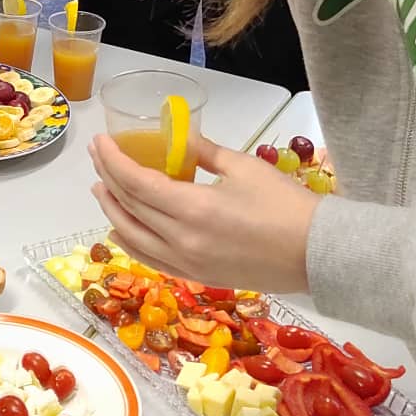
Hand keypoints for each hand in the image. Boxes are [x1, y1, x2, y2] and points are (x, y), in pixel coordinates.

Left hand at [89, 133, 319, 292]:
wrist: (318, 254)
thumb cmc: (286, 205)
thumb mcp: (243, 167)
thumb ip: (204, 153)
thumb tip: (178, 138)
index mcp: (193, 209)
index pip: (137, 183)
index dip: (114, 161)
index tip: (99, 142)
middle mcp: (182, 240)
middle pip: (130, 208)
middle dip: (108, 180)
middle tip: (97, 158)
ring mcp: (188, 263)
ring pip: (134, 237)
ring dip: (112, 212)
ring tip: (101, 190)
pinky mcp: (198, 276)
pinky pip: (152, 259)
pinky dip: (131, 243)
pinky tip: (120, 231)